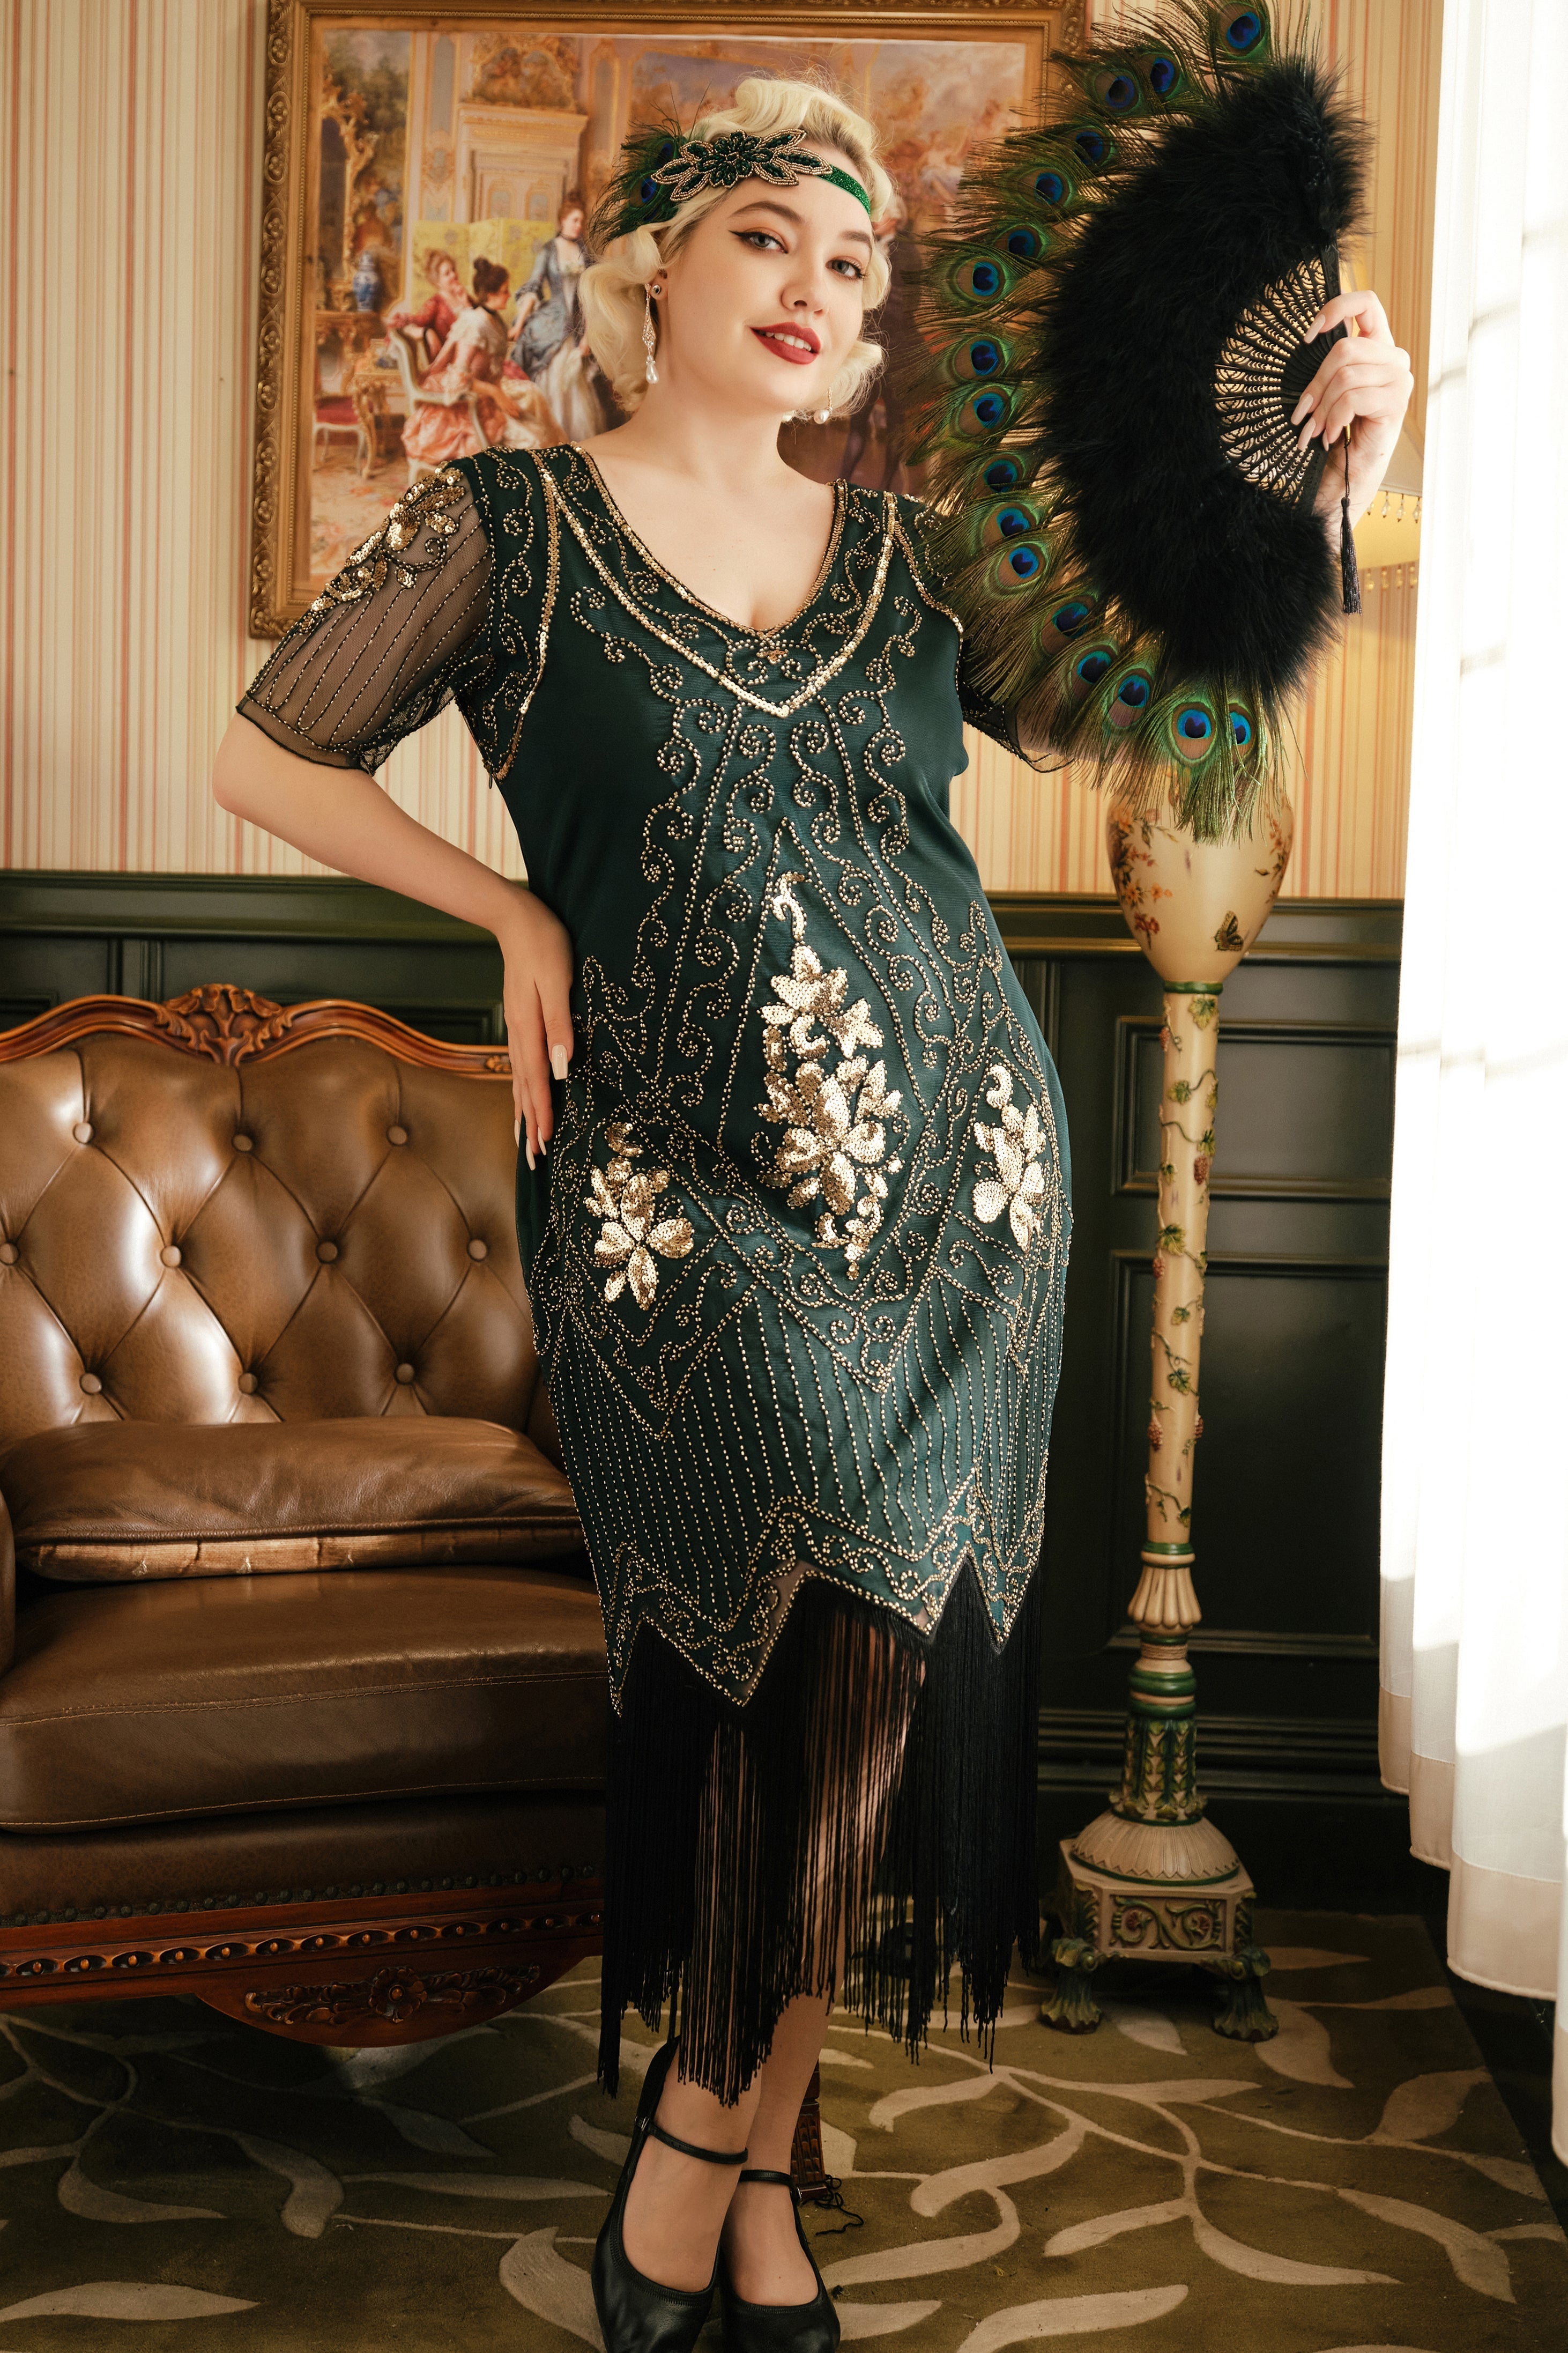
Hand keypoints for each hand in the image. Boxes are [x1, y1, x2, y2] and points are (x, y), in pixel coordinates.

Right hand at [496, 886, 574, 1168]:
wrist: (516, 916)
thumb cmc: (544, 944)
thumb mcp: (557, 981)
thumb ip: (559, 1025)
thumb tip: (562, 1068)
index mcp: (529, 1028)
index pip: (536, 1082)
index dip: (542, 1115)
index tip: (547, 1146)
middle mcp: (519, 1034)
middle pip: (524, 1089)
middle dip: (531, 1125)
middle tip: (535, 1161)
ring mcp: (517, 1029)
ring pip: (519, 1080)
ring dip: (524, 1112)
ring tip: (526, 1142)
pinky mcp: (521, 1021)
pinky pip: (519, 1065)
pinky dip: (520, 1088)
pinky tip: (522, 1098)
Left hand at [1293, 289, 1413, 528]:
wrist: (1348, 474)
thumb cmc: (1336, 430)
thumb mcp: (1328, 388)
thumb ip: (1329, 361)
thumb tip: (1312, 338)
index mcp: (1377, 346)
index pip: (1366, 303)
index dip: (1336, 309)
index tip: (1309, 336)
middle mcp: (1393, 358)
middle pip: (1344, 348)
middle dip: (1315, 383)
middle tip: (1303, 413)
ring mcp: (1398, 379)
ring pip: (1346, 374)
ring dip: (1322, 407)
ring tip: (1316, 429)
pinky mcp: (1396, 403)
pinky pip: (1353, 397)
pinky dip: (1334, 418)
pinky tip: (1330, 436)